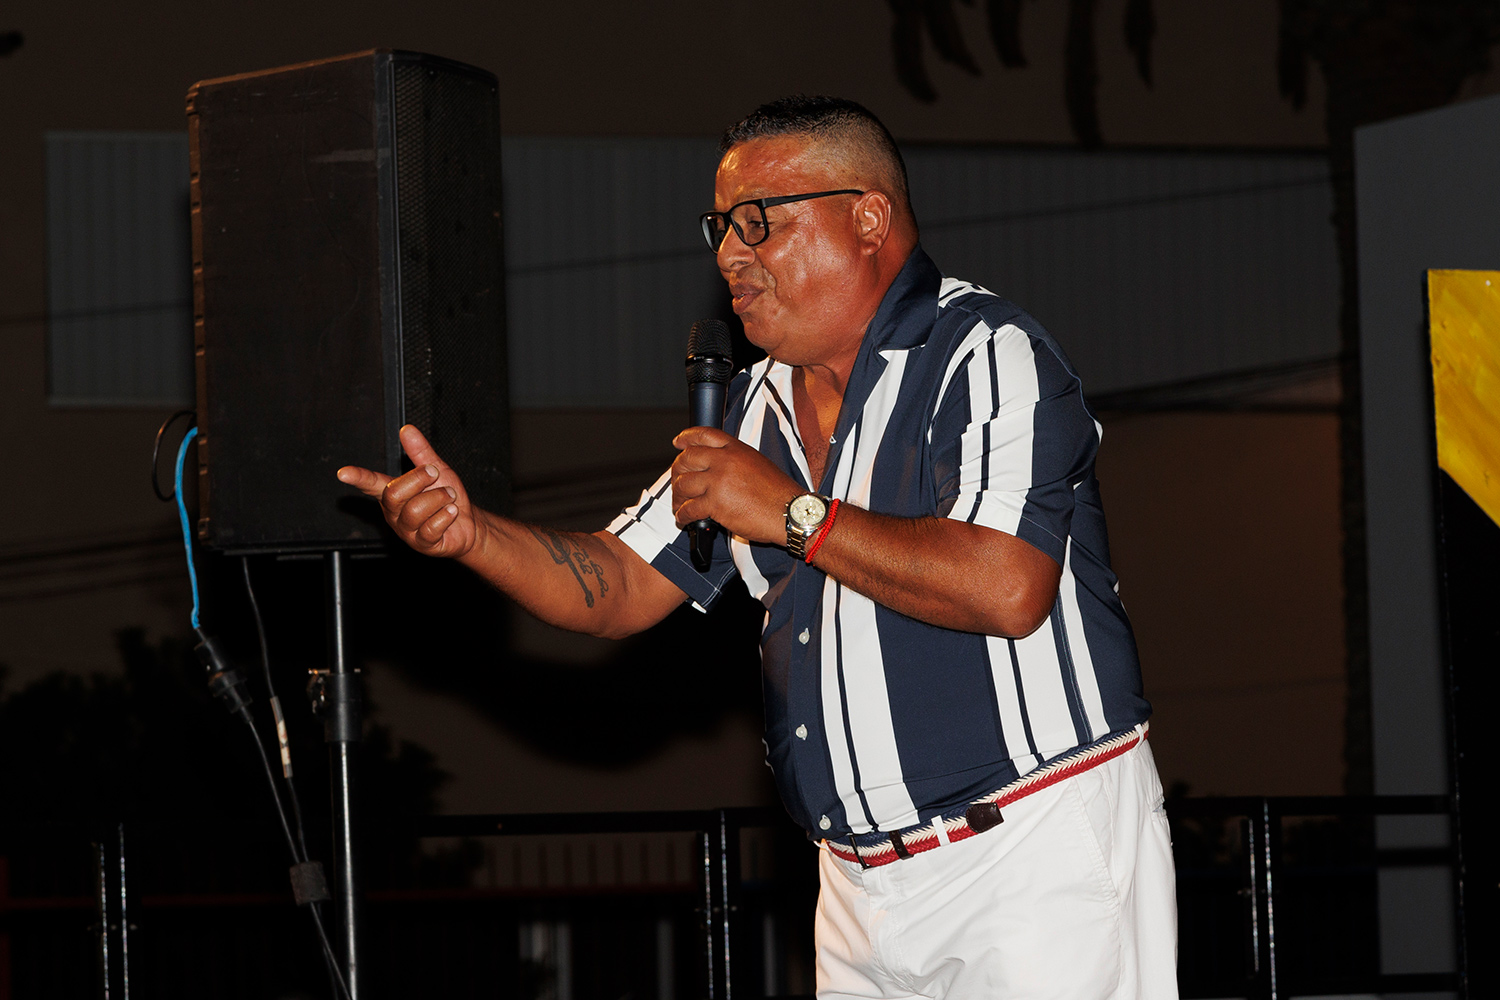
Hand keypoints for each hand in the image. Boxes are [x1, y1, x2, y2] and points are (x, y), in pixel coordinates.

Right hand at [336, 425, 480, 557]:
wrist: (468, 524)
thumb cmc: (447, 497)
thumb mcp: (436, 470)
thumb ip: (420, 452)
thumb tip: (407, 429)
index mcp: (393, 492)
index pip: (371, 483)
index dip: (358, 477)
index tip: (343, 473)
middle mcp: (395, 512)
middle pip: (394, 494)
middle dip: (419, 480)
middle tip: (436, 476)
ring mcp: (407, 530)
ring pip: (415, 511)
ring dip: (439, 498)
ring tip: (449, 498)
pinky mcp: (422, 544)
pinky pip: (430, 528)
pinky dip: (446, 516)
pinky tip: (451, 512)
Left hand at [671, 427, 800, 544]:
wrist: (791, 513)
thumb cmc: (779, 494)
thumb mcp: (758, 464)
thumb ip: (736, 461)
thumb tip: (716, 469)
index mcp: (737, 449)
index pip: (705, 435)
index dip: (687, 437)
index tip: (678, 442)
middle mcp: (725, 461)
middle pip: (687, 459)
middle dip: (677, 472)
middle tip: (678, 483)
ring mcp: (718, 481)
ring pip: (683, 484)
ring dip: (678, 497)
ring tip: (680, 505)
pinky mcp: (715, 503)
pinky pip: (689, 508)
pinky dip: (682, 515)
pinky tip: (684, 519)